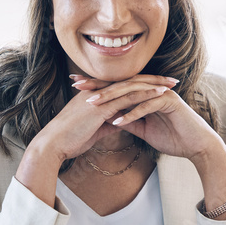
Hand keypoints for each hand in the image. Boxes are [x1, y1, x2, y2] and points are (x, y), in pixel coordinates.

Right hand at [14, 77, 167, 207]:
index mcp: (96, 95)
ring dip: (154, 84)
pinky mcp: (101, 106)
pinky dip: (145, 94)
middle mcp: (99, 91)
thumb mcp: (92, 129)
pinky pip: (127, 97)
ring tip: (172, 85)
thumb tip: (120, 124)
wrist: (53, 144)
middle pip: (131, 80)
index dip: (142, 84)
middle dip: (153, 80)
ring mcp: (100, 97)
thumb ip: (107, 123)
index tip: (160, 86)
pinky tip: (160, 95)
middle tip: (172, 80)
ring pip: (132, 86)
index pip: (124, 85)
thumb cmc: (69, 139)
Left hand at [71, 73, 225, 212]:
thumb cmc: (172, 137)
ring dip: (111, 99)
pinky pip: (147, 106)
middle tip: (77, 86)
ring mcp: (161, 93)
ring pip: (131, 93)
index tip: (75, 86)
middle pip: (120, 84)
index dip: (96, 86)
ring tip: (92, 105)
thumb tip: (110, 120)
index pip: (116, 87)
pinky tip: (117, 121)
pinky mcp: (170, 101)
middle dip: (98, 85)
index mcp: (144, 92)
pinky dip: (132, 114)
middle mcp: (151, 88)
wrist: (196, 146)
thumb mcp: (144, 130)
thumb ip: (129, 121)